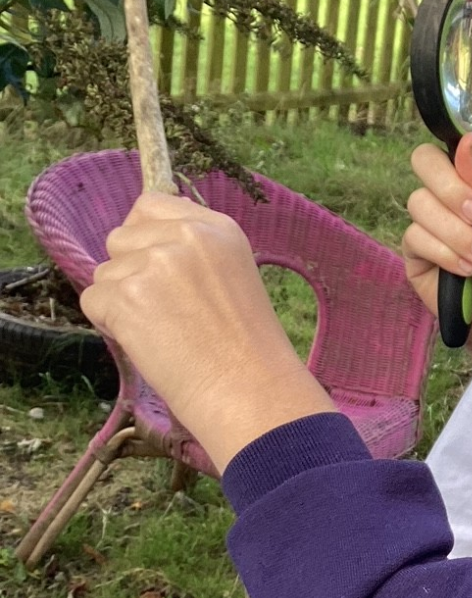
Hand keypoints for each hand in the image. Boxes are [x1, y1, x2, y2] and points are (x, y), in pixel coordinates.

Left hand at [81, 193, 333, 472]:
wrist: (251, 391)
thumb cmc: (248, 350)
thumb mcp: (233, 276)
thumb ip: (192, 253)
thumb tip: (140, 248)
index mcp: (217, 227)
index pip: (150, 205)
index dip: (143, 238)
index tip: (156, 270)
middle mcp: (185, 236)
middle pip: (120, 238)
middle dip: (130, 272)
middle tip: (166, 312)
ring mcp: (154, 263)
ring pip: (104, 273)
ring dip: (122, 302)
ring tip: (164, 333)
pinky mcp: (127, 295)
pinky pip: (93, 301)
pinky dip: (110, 326)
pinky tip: (148, 344)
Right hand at [402, 134, 471, 373]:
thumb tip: (465, 138)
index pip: (455, 142)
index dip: (458, 150)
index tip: (470, 167)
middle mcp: (450, 193)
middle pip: (424, 161)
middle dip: (451, 190)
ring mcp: (429, 220)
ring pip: (419, 203)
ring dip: (454, 234)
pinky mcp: (415, 251)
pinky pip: (414, 237)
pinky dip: (443, 254)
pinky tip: (465, 272)